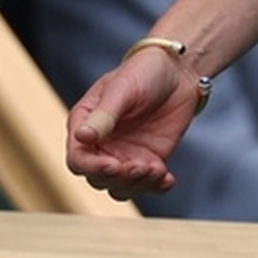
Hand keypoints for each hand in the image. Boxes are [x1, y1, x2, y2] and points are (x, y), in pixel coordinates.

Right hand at [65, 48, 200, 199]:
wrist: (179, 70)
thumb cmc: (144, 71)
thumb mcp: (123, 88)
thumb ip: (104, 115)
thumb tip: (82, 137)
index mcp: (85, 125)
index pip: (78, 159)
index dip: (93, 167)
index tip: (113, 166)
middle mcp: (102, 145)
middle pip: (98, 178)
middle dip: (118, 178)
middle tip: (139, 166)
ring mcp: (125, 154)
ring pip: (121, 186)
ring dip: (136, 185)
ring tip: (156, 170)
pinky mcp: (149, 158)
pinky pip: (148, 183)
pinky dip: (156, 186)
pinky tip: (167, 179)